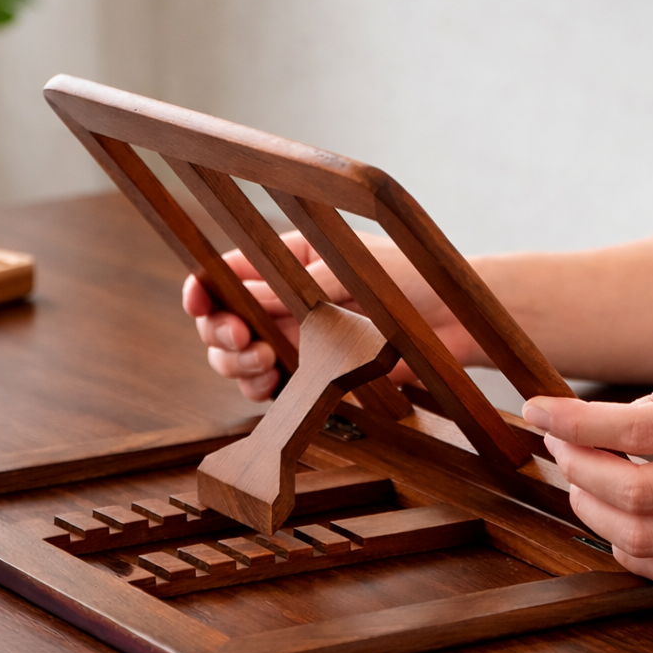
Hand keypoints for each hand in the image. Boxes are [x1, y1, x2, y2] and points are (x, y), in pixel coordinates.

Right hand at [182, 229, 486, 400]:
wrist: (453, 323)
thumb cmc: (410, 280)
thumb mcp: (350, 273)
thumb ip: (297, 286)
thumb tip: (242, 290)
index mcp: (289, 263)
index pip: (228, 273)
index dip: (203, 289)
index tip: (198, 302)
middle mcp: (285, 302)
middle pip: (221, 321)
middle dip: (221, 335)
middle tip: (248, 342)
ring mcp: (297, 339)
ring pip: (237, 357)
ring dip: (237, 365)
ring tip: (267, 364)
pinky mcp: (311, 374)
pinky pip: (267, 387)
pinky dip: (258, 390)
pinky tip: (272, 386)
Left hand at [522, 355, 652, 583]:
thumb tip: (610, 423)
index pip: (636, 430)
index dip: (575, 422)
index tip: (538, 410)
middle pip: (633, 491)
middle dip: (577, 466)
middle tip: (561, 443)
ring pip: (643, 538)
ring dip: (591, 510)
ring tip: (581, 479)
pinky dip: (626, 551)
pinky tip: (613, 521)